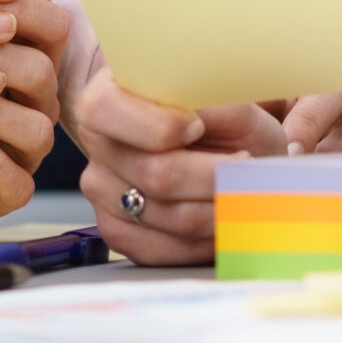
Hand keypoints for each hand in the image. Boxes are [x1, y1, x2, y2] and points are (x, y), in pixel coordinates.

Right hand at [71, 65, 284, 264]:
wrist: (225, 148)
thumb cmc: (223, 118)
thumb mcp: (225, 96)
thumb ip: (209, 97)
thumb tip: (200, 113)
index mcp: (108, 93)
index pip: (104, 109)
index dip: (158, 124)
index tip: (198, 127)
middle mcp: (97, 144)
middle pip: (155, 173)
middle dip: (213, 174)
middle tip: (244, 163)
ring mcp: (102, 191)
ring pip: (172, 215)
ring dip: (220, 206)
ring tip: (241, 189)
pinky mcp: (118, 232)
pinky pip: (168, 249)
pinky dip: (208, 237)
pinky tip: (223, 215)